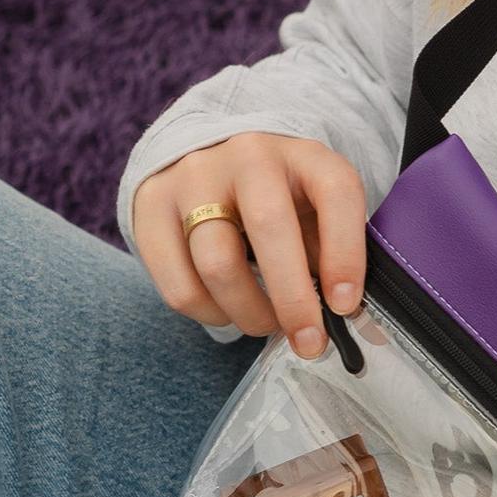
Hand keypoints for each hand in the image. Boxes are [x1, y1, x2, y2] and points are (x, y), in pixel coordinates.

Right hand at [131, 132, 367, 356]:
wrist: (207, 157)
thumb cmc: (277, 199)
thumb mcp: (315, 210)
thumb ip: (331, 253)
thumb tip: (340, 314)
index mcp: (302, 153)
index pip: (335, 192)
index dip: (345, 255)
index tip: (345, 306)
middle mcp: (247, 155)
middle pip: (269, 229)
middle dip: (293, 300)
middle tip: (308, 343)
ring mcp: (192, 177)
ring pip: (218, 264)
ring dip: (249, 313)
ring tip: (265, 323)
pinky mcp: (150, 206)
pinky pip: (179, 285)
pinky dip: (209, 314)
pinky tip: (226, 310)